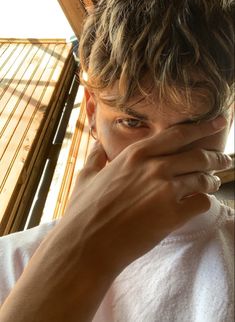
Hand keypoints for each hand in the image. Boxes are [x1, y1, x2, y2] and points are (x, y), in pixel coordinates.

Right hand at [65, 116, 230, 272]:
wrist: (86, 245)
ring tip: (214, 183)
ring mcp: (165, 190)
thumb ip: (96, 156)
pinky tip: (201, 203)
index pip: (178, 134)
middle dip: (217, 157)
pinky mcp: (172, 215)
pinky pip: (201, 203)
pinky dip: (205, 201)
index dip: (202, 127)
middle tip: (226, 159)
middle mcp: (154, 167)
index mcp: (136, 154)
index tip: (218, 123)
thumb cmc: (84, 211)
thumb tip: (97, 145)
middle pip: (198, 156)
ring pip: (203, 178)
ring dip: (213, 180)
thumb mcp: (86, 176)